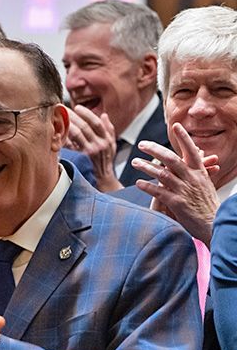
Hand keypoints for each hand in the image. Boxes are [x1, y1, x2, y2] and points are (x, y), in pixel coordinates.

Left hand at [67, 106, 120, 192]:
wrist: (104, 176)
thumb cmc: (106, 158)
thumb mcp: (111, 143)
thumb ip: (109, 129)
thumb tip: (104, 115)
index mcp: (107, 139)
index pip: (97, 123)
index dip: (87, 114)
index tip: (77, 107)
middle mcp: (99, 145)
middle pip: (85, 127)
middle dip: (73, 117)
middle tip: (63, 108)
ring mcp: (90, 152)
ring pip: (77, 135)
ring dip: (67, 125)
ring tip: (59, 117)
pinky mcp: (82, 158)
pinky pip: (71, 145)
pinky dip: (64, 138)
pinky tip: (57, 131)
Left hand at [132, 125, 220, 243]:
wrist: (215, 224)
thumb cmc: (208, 205)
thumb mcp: (205, 184)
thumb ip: (195, 171)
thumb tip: (195, 155)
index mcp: (199, 172)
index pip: (191, 151)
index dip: (184, 137)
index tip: (176, 125)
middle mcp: (192, 179)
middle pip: (172, 159)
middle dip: (155, 150)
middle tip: (142, 144)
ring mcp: (184, 190)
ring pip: (163, 174)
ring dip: (146, 166)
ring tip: (134, 161)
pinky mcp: (177, 203)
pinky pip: (159, 192)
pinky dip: (148, 186)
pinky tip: (138, 183)